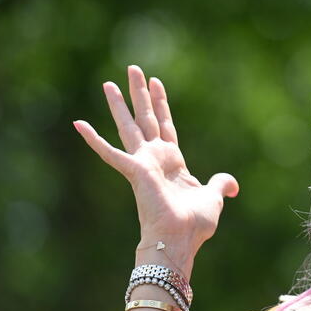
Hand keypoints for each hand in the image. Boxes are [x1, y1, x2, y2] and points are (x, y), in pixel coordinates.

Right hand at [73, 65, 238, 263]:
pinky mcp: (134, 171)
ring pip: (129, 126)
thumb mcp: (213, 198)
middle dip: (140, 93)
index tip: (156, 82)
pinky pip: (109, 152)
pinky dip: (93, 139)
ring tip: (109, 82)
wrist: (179, 241)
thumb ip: (220, 185)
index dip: (162, 104)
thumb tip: (231, 185)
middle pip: (146, 117)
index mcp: (173, 161)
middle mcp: (155, 158)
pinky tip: (78, 123)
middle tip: (133, 68)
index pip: (165, 125)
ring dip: (119, 104)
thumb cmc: (193, 225)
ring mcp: (143, 163)